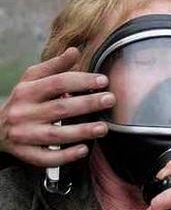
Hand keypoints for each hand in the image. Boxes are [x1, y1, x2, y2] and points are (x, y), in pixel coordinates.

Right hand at [0, 47, 114, 166]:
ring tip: (103, 128)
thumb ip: (55, 65)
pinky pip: (46, 158)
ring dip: (81, 131)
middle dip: (88, 104)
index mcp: (27, 91)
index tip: (103, 80)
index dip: (81, 81)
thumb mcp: (32, 78)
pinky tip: (83, 150)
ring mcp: (24, 135)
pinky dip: (65, 155)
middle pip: (60, 108)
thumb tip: (75, 51)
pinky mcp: (25, 154)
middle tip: (110, 100)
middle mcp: (23, 113)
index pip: (57, 83)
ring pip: (55, 135)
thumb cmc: (22, 99)